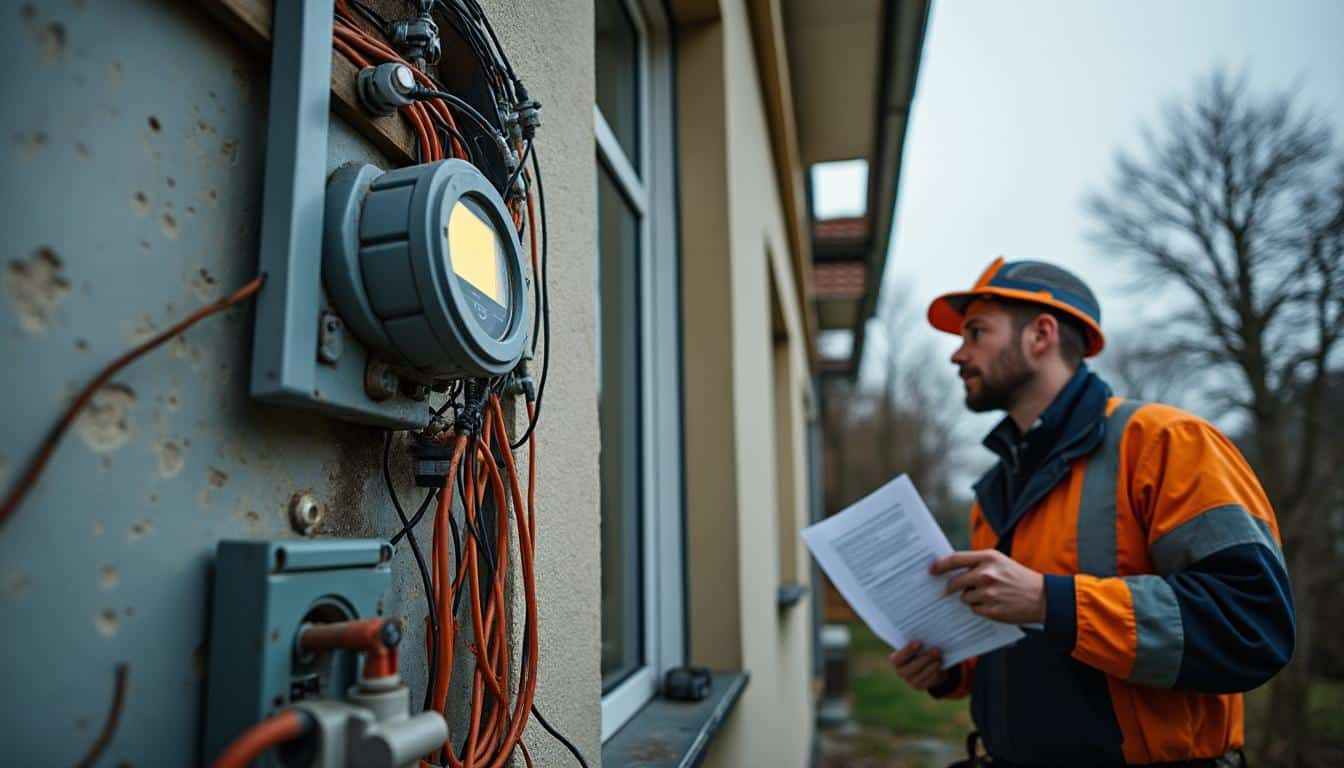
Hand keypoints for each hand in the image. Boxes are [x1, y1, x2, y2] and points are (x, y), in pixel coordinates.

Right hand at [889, 640, 947, 690]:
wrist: (922, 665)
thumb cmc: (917, 651)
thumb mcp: (915, 646)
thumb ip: (917, 643)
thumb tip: (928, 634)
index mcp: (896, 661)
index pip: (898, 658)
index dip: (908, 650)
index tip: (920, 642)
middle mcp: (901, 672)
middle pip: (912, 667)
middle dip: (926, 658)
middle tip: (937, 649)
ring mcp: (911, 681)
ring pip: (922, 675)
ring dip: (932, 666)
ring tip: (940, 658)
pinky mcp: (921, 687)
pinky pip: (929, 681)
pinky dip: (936, 673)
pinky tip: (941, 666)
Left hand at [931, 549, 1045, 624]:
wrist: (1042, 597)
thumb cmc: (1018, 577)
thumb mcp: (1000, 562)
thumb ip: (978, 563)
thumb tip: (953, 569)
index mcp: (988, 558)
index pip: (955, 559)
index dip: (940, 565)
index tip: (931, 570)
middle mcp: (986, 574)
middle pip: (955, 582)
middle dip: (950, 587)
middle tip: (949, 590)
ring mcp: (989, 593)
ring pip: (964, 598)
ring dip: (969, 598)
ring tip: (986, 596)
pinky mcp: (992, 610)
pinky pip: (974, 609)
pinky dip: (978, 608)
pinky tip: (991, 604)